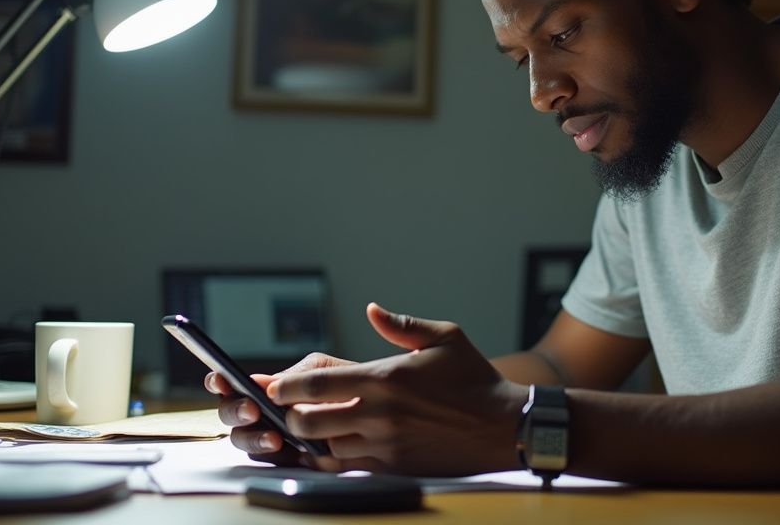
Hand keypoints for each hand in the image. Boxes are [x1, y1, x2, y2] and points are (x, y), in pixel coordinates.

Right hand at [206, 351, 354, 464]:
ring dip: (254, 438)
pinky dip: (276, 456)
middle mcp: (265, 413)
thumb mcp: (325, 371)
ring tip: (274, 437)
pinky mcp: (291, 458)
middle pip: (231, 416)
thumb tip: (262, 384)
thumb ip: (296, 377)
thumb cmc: (351, 384)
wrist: (381, 408)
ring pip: (247, 441)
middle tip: (252, 410)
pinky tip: (287, 449)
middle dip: (235, 411)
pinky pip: (273, 461)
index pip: (233, 385)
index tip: (220, 379)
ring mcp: (275, 436)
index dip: (220, 382)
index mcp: (269, 388)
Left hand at [268, 302, 528, 475]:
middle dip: (291, 416)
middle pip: (308, 421)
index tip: (276, 386)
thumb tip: (372, 310)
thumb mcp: (445, 337)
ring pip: (324, 448)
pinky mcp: (394, 467)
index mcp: (386, 377)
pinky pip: (347, 468)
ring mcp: (385, 444)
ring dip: (311, 440)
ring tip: (310, 429)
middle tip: (290, 410)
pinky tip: (333, 448)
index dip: (286, 386)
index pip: (317, 383)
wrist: (503, 425)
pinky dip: (332, 459)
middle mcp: (380, 413)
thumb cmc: (475, 378)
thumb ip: (402, 325)